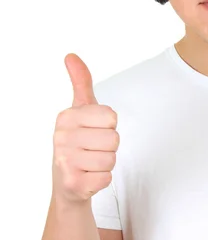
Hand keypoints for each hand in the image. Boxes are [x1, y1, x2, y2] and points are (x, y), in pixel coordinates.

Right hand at [52, 54, 119, 204]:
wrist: (67, 183)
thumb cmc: (78, 142)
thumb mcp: (80, 110)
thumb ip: (80, 82)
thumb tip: (70, 55)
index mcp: (66, 116)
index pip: (111, 117)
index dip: (109, 126)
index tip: (94, 131)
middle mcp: (61, 137)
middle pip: (114, 139)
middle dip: (109, 147)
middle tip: (93, 150)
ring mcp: (65, 161)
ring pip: (111, 159)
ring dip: (106, 163)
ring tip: (90, 163)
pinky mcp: (73, 183)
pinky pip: (107, 178)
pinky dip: (102, 179)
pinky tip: (88, 177)